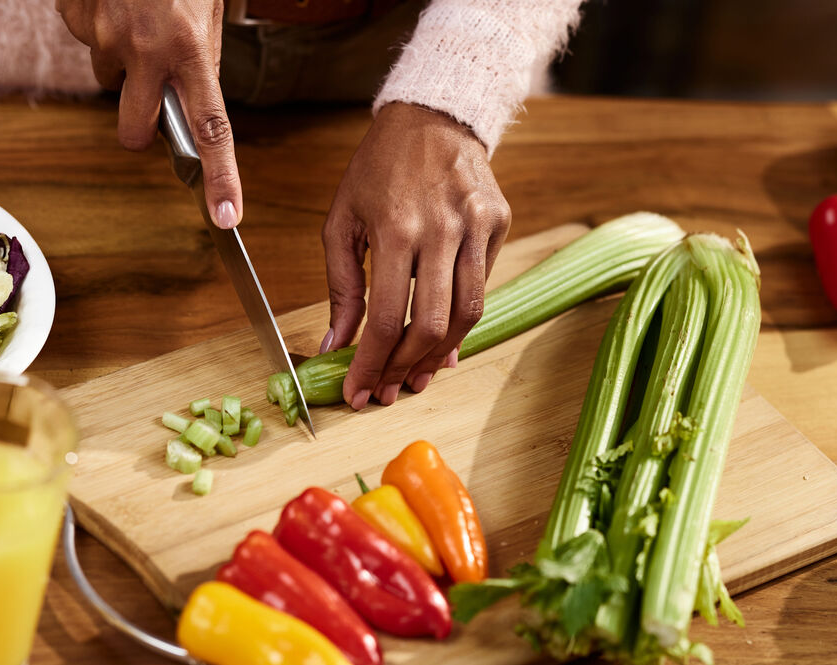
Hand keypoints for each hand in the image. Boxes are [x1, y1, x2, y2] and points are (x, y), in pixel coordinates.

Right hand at [57, 0, 241, 227]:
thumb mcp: (210, 8)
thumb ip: (201, 55)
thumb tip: (191, 93)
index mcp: (190, 49)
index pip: (210, 129)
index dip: (220, 177)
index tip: (226, 216)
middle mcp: (145, 50)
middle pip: (133, 131)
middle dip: (140, 125)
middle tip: (152, 95)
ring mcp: (103, 36)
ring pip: (109, 76)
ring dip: (123, 60)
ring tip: (137, 15)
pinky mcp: (74, 17)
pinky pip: (87, 38)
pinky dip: (100, 25)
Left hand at [321, 103, 510, 408]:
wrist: (433, 116)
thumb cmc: (380, 167)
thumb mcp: (343, 219)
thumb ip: (341, 285)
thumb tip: (337, 345)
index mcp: (396, 227)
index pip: (385, 316)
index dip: (372, 363)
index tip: (360, 391)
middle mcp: (442, 229)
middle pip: (431, 324)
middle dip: (406, 368)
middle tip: (388, 389)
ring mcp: (477, 226)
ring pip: (467, 314)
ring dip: (439, 354)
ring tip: (416, 375)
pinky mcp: (499, 223)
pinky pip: (483, 287)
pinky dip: (461, 321)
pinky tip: (441, 340)